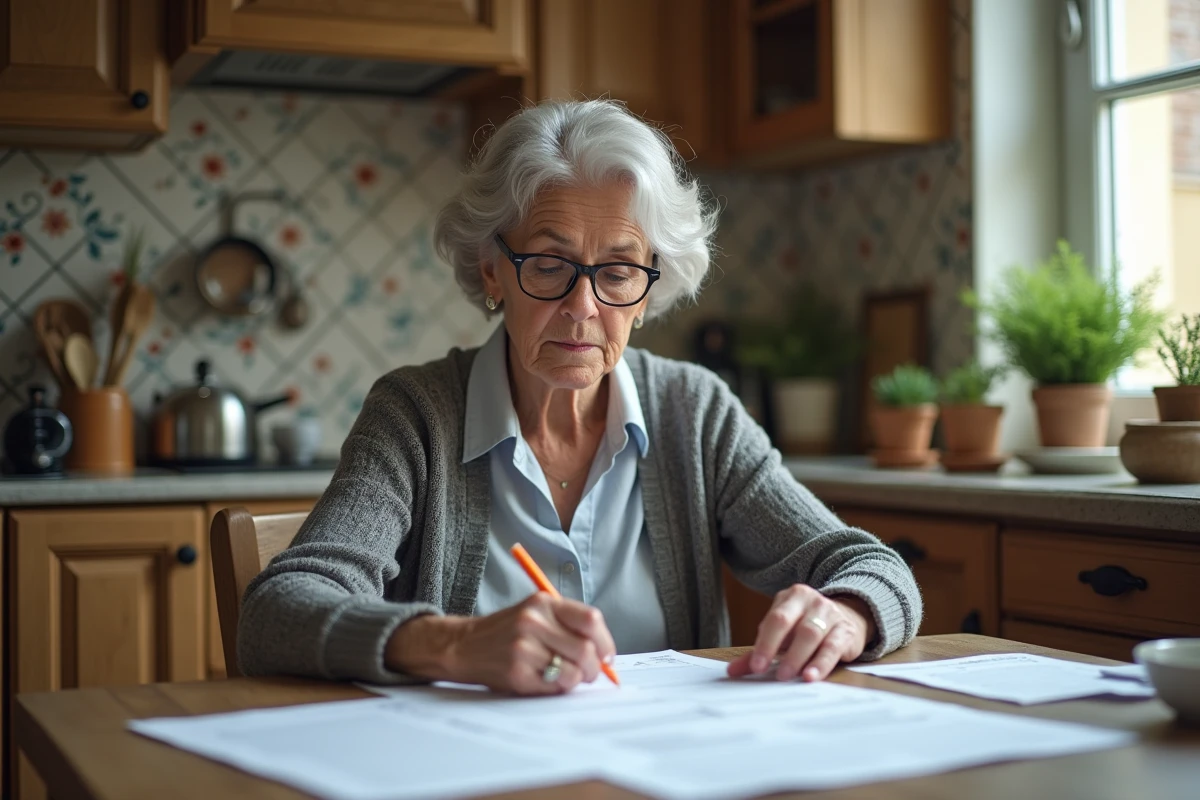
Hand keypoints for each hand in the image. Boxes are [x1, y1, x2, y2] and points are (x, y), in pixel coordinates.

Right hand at [385, 593, 615, 694]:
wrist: (464, 645)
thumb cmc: (507, 632)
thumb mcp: (535, 613)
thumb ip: (568, 625)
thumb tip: (605, 653)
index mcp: (543, 602)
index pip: (590, 620)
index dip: (605, 642)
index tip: (607, 655)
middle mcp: (533, 621)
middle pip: (585, 650)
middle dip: (594, 668)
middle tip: (590, 674)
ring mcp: (523, 647)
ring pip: (573, 672)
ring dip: (576, 680)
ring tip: (565, 677)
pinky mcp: (517, 672)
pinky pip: (554, 686)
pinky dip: (558, 688)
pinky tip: (546, 681)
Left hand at [727, 585, 874, 682]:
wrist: (849, 617)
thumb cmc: (807, 626)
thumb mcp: (784, 633)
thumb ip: (759, 651)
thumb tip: (732, 671)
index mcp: (792, 597)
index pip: (774, 619)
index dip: (764, 643)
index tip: (756, 665)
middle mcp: (811, 602)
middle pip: (789, 623)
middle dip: (776, 648)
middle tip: (767, 671)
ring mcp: (831, 615)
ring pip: (811, 634)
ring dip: (798, 657)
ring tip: (788, 676)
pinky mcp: (846, 632)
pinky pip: (832, 648)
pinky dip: (820, 663)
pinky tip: (811, 676)